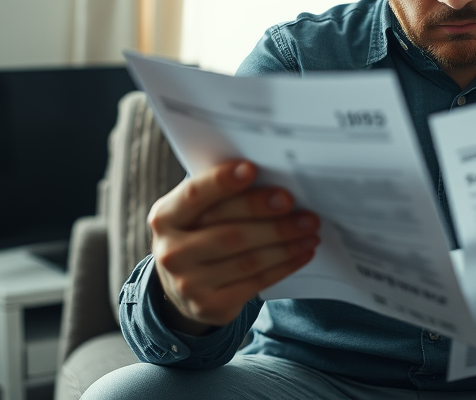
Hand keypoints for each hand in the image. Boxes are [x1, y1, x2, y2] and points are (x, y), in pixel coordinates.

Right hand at [148, 160, 319, 332]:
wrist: (181, 287)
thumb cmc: (199, 233)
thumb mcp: (195, 212)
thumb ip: (220, 194)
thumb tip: (272, 177)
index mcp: (165, 217)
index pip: (194, 196)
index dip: (222, 182)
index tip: (252, 169)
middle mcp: (171, 252)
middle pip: (229, 232)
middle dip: (270, 218)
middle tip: (299, 207)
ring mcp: (189, 284)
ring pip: (248, 260)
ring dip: (286, 243)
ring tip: (311, 229)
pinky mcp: (210, 306)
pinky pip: (257, 282)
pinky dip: (285, 265)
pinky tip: (303, 252)